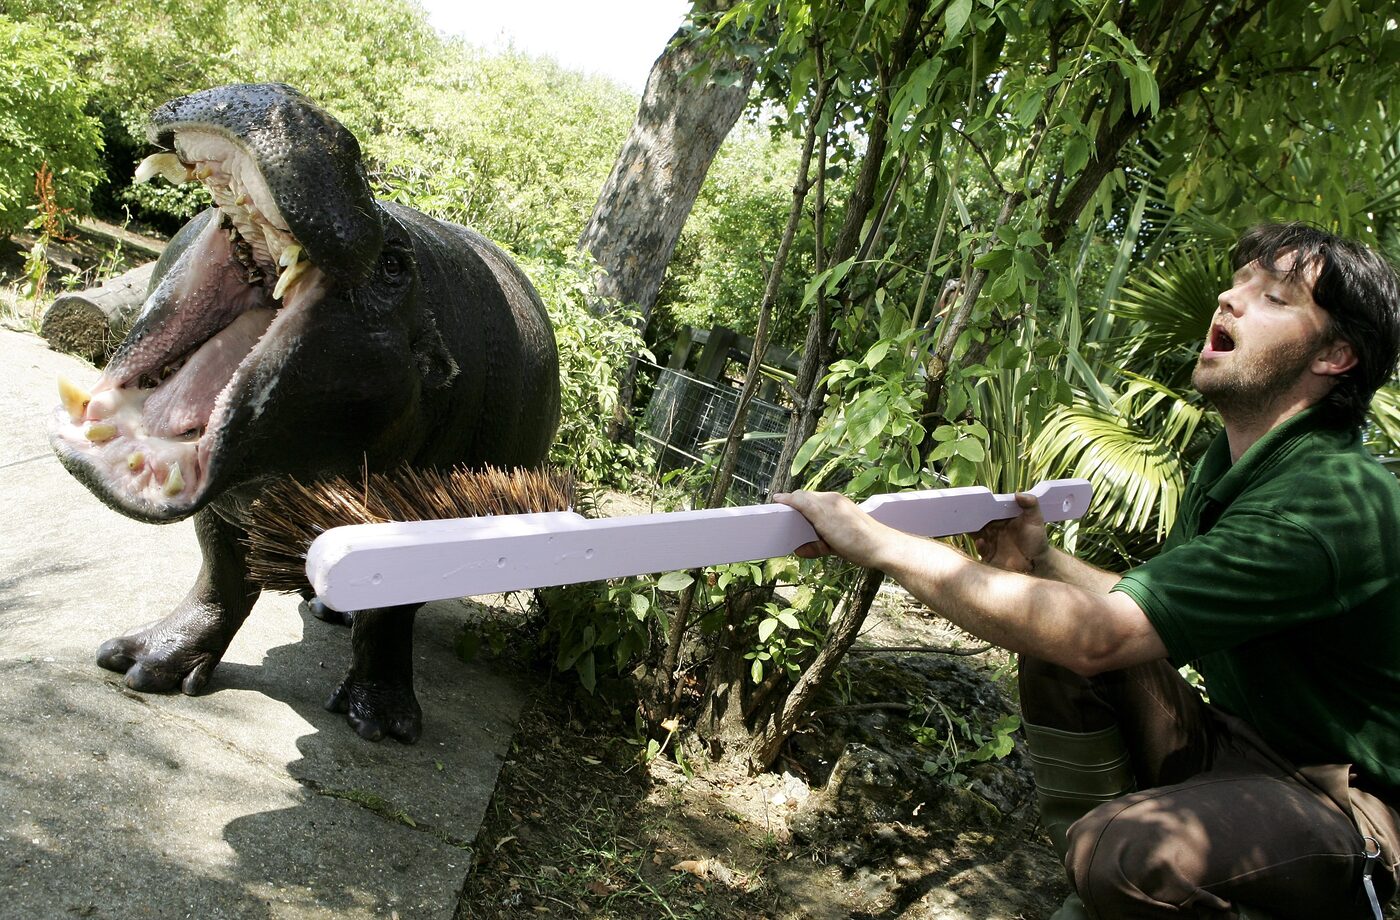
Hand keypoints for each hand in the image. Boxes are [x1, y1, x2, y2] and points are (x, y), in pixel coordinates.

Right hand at [771, 490, 888, 568]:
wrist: (882, 551)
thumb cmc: (855, 535)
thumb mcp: (825, 518)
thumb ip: (804, 506)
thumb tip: (782, 497)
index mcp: (829, 500)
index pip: (801, 496)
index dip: (787, 502)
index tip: (773, 508)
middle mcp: (833, 507)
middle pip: (806, 510)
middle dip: (794, 518)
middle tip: (781, 528)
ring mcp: (838, 521)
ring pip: (813, 525)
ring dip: (804, 531)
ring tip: (796, 538)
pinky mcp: (842, 536)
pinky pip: (822, 537)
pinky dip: (814, 543)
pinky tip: (807, 549)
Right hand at [972, 492, 1049, 573]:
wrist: (1038, 563)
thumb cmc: (1036, 540)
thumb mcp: (1035, 520)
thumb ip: (1031, 505)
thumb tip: (1018, 493)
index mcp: (1001, 519)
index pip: (988, 510)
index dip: (981, 505)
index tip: (974, 501)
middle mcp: (993, 529)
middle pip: (978, 521)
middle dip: (971, 517)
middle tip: (965, 513)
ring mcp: (990, 542)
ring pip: (975, 534)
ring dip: (971, 530)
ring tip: (970, 527)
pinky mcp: (989, 555)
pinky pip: (980, 549)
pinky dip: (979, 545)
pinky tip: (981, 541)